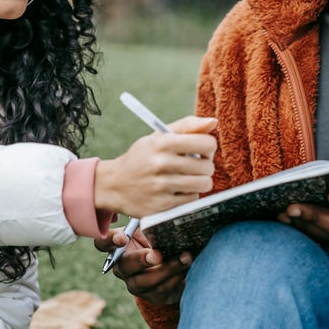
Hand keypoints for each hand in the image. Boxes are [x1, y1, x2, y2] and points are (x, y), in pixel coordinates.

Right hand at [94, 116, 216, 216]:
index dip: (208, 147)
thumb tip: (213, 122)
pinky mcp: (162, 206)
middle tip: (193, 166)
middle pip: (208, 166)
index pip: (207, 143)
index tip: (201, 150)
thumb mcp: (159, 136)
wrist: (114, 184)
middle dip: (205, 166)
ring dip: (200, 182)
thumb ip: (187, 126)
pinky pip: (192, 200)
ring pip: (203, 184)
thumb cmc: (143, 157)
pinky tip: (177, 190)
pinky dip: (189, 195)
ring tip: (188, 178)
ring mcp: (161, 186)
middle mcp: (161, 164)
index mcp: (163, 142)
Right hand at [94, 223, 190, 304]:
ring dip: (166, 269)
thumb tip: (160, 214)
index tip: (122, 237)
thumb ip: (149, 223)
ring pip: (145, 281)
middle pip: (125, 266)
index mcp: (117, 247)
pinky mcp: (152, 295)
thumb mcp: (150, 229)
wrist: (170, 263)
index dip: (109, 241)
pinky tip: (187, 265)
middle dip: (141, 260)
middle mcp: (122, 267)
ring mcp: (135, 284)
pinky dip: (176, 277)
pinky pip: (162, 290)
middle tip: (157, 254)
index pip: (103, 243)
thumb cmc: (155, 239)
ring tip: (184, 258)